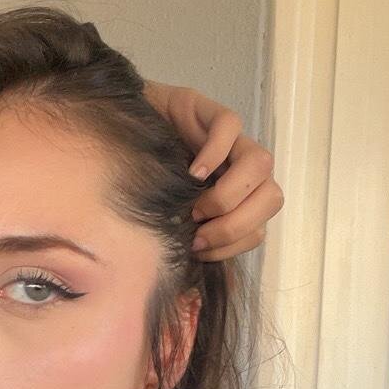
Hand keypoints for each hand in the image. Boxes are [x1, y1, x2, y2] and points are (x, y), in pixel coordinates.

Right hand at [142, 80, 282, 260]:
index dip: (233, 244)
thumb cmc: (143, 185)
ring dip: (231, 195)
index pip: (260, 227)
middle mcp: (241, 169)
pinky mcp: (209, 110)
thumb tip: (194, 277)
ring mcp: (230, 139)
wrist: (114, 134)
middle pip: (274, 197)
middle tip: (198, 230)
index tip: (198, 249)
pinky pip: (229, 127)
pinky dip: (215, 154)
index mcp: (237, 198)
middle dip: (238, 224)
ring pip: (262, 163)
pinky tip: (191, 173)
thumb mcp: (170, 220)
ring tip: (196, 205)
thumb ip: (188, 242)